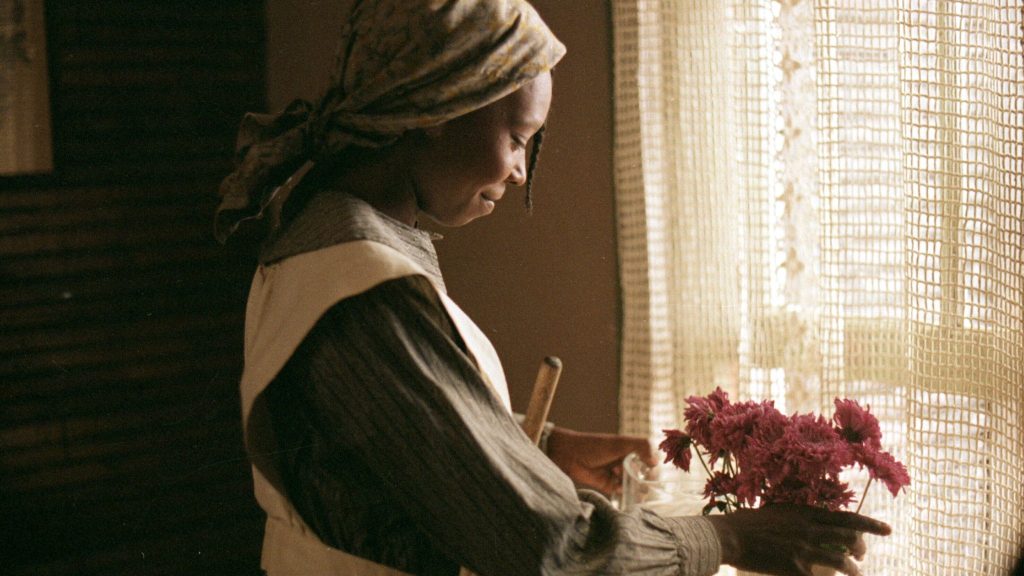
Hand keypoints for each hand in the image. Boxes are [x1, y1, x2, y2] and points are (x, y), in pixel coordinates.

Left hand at [545, 427, 655, 495]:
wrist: (570, 456)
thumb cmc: (595, 445)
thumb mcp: (620, 443)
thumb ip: (641, 446)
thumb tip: (655, 462)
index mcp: (630, 449)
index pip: (649, 459)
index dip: (653, 466)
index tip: (651, 469)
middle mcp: (626, 462)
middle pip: (644, 474)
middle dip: (645, 478)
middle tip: (641, 479)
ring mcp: (618, 474)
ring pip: (634, 484)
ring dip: (635, 487)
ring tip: (633, 486)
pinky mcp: (609, 486)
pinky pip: (622, 492)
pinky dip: (625, 493)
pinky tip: (621, 489)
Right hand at [706, 504, 891, 575]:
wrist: (731, 535)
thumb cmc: (750, 522)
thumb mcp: (778, 511)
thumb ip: (798, 516)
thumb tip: (813, 519)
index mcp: (806, 513)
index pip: (846, 518)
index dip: (869, 525)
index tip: (887, 530)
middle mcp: (809, 530)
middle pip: (848, 539)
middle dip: (861, 548)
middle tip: (862, 555)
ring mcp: (803, 550)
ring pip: (841, 560)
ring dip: (852, 569)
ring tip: (856, 573)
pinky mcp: (794, 568)